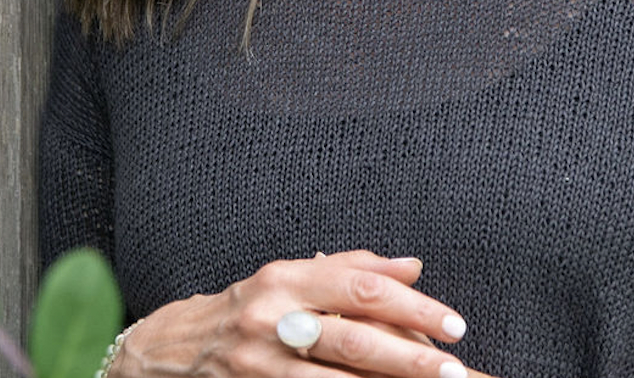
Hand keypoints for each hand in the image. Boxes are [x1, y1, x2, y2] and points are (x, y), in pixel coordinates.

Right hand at [110, 250, 469, 377]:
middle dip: (410, 358)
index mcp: (289, 277)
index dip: (412, 306)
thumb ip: (355, 268)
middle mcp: (273, 316)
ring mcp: (261, 362)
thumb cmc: (253, 304)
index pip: (362, 287)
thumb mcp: (295, 275)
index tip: (454, 324)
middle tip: (457, 369)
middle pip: (354, 339)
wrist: (177, 348)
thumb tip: (414, 266)